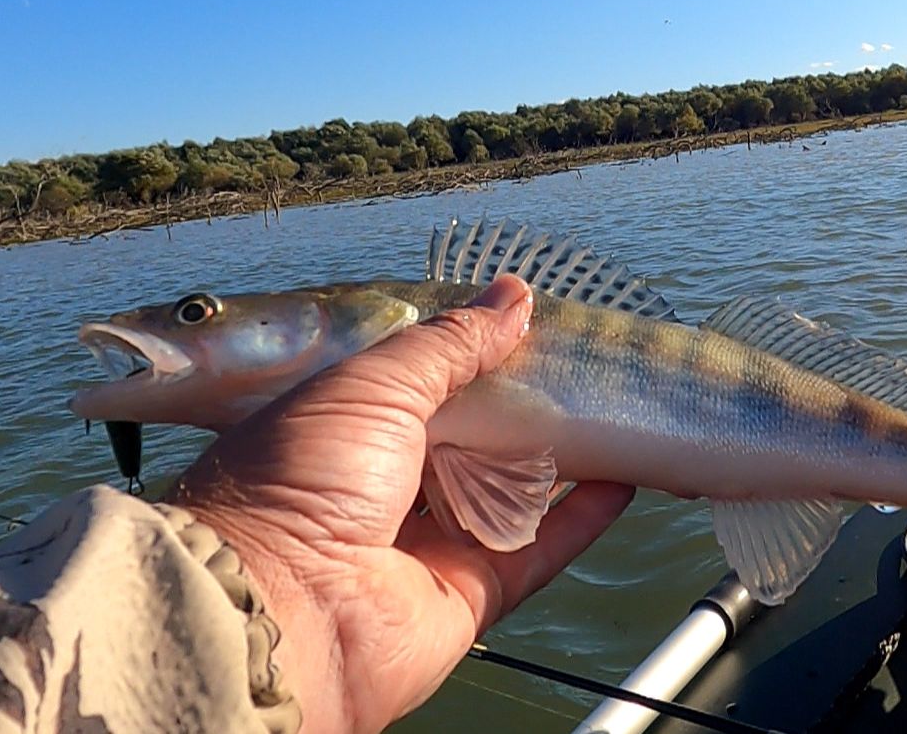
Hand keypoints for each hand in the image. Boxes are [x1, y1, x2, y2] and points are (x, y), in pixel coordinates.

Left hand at [169, 275, 633, 733]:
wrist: (283, 610)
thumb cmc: (301, 480)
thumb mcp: (372, 385)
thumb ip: (451, 342)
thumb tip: (514, 297)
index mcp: (345, 429)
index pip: (420, 383)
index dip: (470, 356)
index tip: (525, 326)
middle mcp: (382, 487)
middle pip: (470, 439)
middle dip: (519, 407)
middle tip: (576, 366)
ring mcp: (426, 544)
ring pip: (508, 494)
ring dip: (558, 459)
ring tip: (609, 410)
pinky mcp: (468, 595)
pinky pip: (538, 550)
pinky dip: (581, 518)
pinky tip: (622, 478)